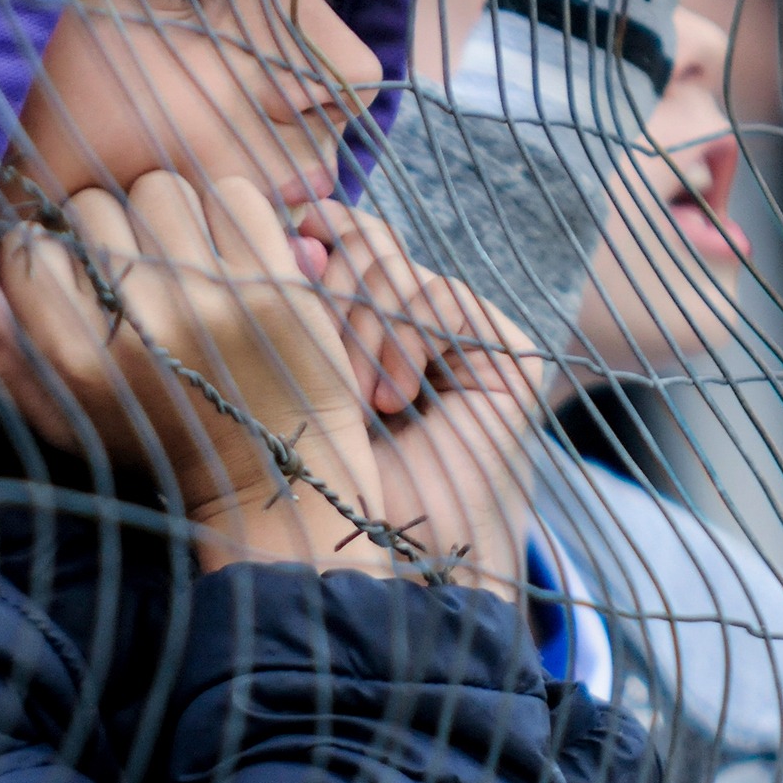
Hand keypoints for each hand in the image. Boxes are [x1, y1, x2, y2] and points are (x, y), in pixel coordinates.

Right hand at [0, 172, 391, 572]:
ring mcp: (211, 300)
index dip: (46, 248)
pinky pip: (232, 194)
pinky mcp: (275, 284)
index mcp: (78, 362)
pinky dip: (228, 213)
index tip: (72, 268)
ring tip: (181, 255)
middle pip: (92, 207)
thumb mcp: (68, 423)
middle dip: (106, 227)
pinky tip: (227, 252)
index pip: (28, 248)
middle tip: (133, 263)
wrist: (270, 477)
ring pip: (159, 188)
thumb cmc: (157, 443)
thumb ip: (9, 365)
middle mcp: (140, 326)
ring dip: (167, 213)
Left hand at [303, 204, 544, 587]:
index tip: (278, 257)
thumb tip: (297, 218)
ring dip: (364, 330)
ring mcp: (460, 337)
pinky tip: (395, 399)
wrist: (392, 564)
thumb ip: (299, 300)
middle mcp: (410, 325)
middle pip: (364, 243)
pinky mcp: (504, 350)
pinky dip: (407, 341)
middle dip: (332, 295)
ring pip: (395, 266)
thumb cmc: (328, 489)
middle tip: (321, 364)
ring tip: (357, 400)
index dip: (310, 236)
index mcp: (359, 328)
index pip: (336, 241)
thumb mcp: (298, 377)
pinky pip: (440, 295)